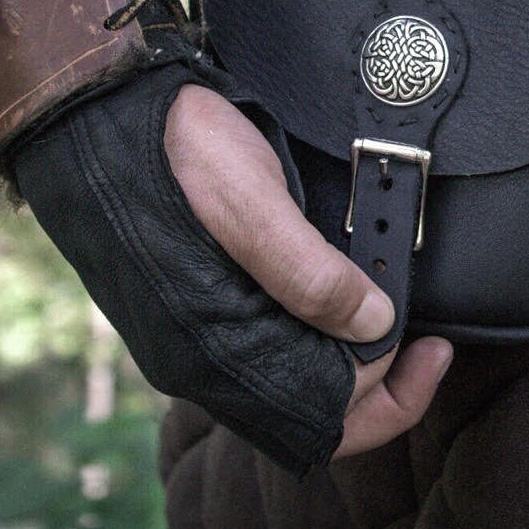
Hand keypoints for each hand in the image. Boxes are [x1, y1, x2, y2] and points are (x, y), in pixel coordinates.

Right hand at [13, 57, 449, 475]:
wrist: (97, 111)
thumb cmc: (170, 150)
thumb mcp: (251, 200)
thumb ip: (310, 272)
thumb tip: (374, 326)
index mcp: (211, 349)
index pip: (320, 417)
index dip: (389, 393)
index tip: (431, 348)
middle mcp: (201, 357)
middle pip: (309, 403)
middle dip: (375, 376)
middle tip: (428, 337)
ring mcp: (196, 331)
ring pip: (292, 372)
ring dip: (347, 353)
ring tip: (393, 313)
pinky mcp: (196, 301)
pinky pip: (269, 340)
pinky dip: (315, 328)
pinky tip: (342, 295)